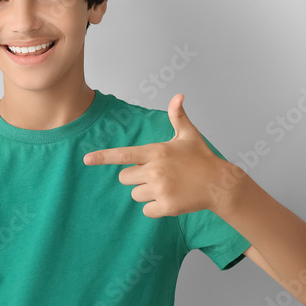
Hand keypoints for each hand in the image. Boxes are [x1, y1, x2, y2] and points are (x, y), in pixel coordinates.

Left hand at [83, 93, 228, 217]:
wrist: (219, 184)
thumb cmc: (201, 158)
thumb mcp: (189, 135)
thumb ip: (178, 116)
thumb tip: (178, 95)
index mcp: (156, 151)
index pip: (123, 155)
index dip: (103, 157)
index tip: (87, 159)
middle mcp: (155, 170)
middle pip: (125, 178)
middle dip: (136, 177)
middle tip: (157, 175)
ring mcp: (160, 189)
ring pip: (135, 194)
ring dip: (146, 193)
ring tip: (167, 186)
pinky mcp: (166, 206)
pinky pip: (146, 210)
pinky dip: (155, 208)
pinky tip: (170, 199)